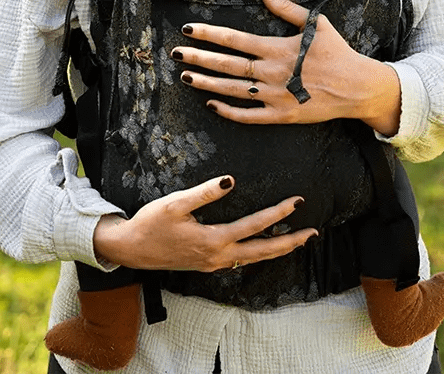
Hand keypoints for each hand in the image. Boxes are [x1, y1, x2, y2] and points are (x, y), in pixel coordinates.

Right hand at [93, 175, 316, 271]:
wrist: (130, 249)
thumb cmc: (151, 223)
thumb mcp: (175, 203)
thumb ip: (204, 191)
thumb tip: (231, 180)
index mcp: (213, 240)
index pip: (255, 226)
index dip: (278, 213)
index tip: (297, 202)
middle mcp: (218, 256)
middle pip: (263, 252)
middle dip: (290, 242)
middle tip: (313, 233)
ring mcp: (213, 264)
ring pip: (254, 259)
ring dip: (277, 250)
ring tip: (297, 241)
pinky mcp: (207, 264)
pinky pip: (241, 262)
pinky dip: (259, 255)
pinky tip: (265, 248)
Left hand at [172, 0, 401, 134]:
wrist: (358, 87)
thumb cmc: (337, 52)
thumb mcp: (316, 23)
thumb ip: (287, 9)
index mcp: (278, 48)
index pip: (235, 40)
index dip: (210, 34)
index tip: (189, 30)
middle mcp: (272, 73)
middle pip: (227, 65)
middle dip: (199, 59)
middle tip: (175, 54)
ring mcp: (275, 96)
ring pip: (232, 90)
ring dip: (207, 83)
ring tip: (185, 77)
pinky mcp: (282, 115)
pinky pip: (249, 116)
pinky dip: (228, 111)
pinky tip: (211, 103)